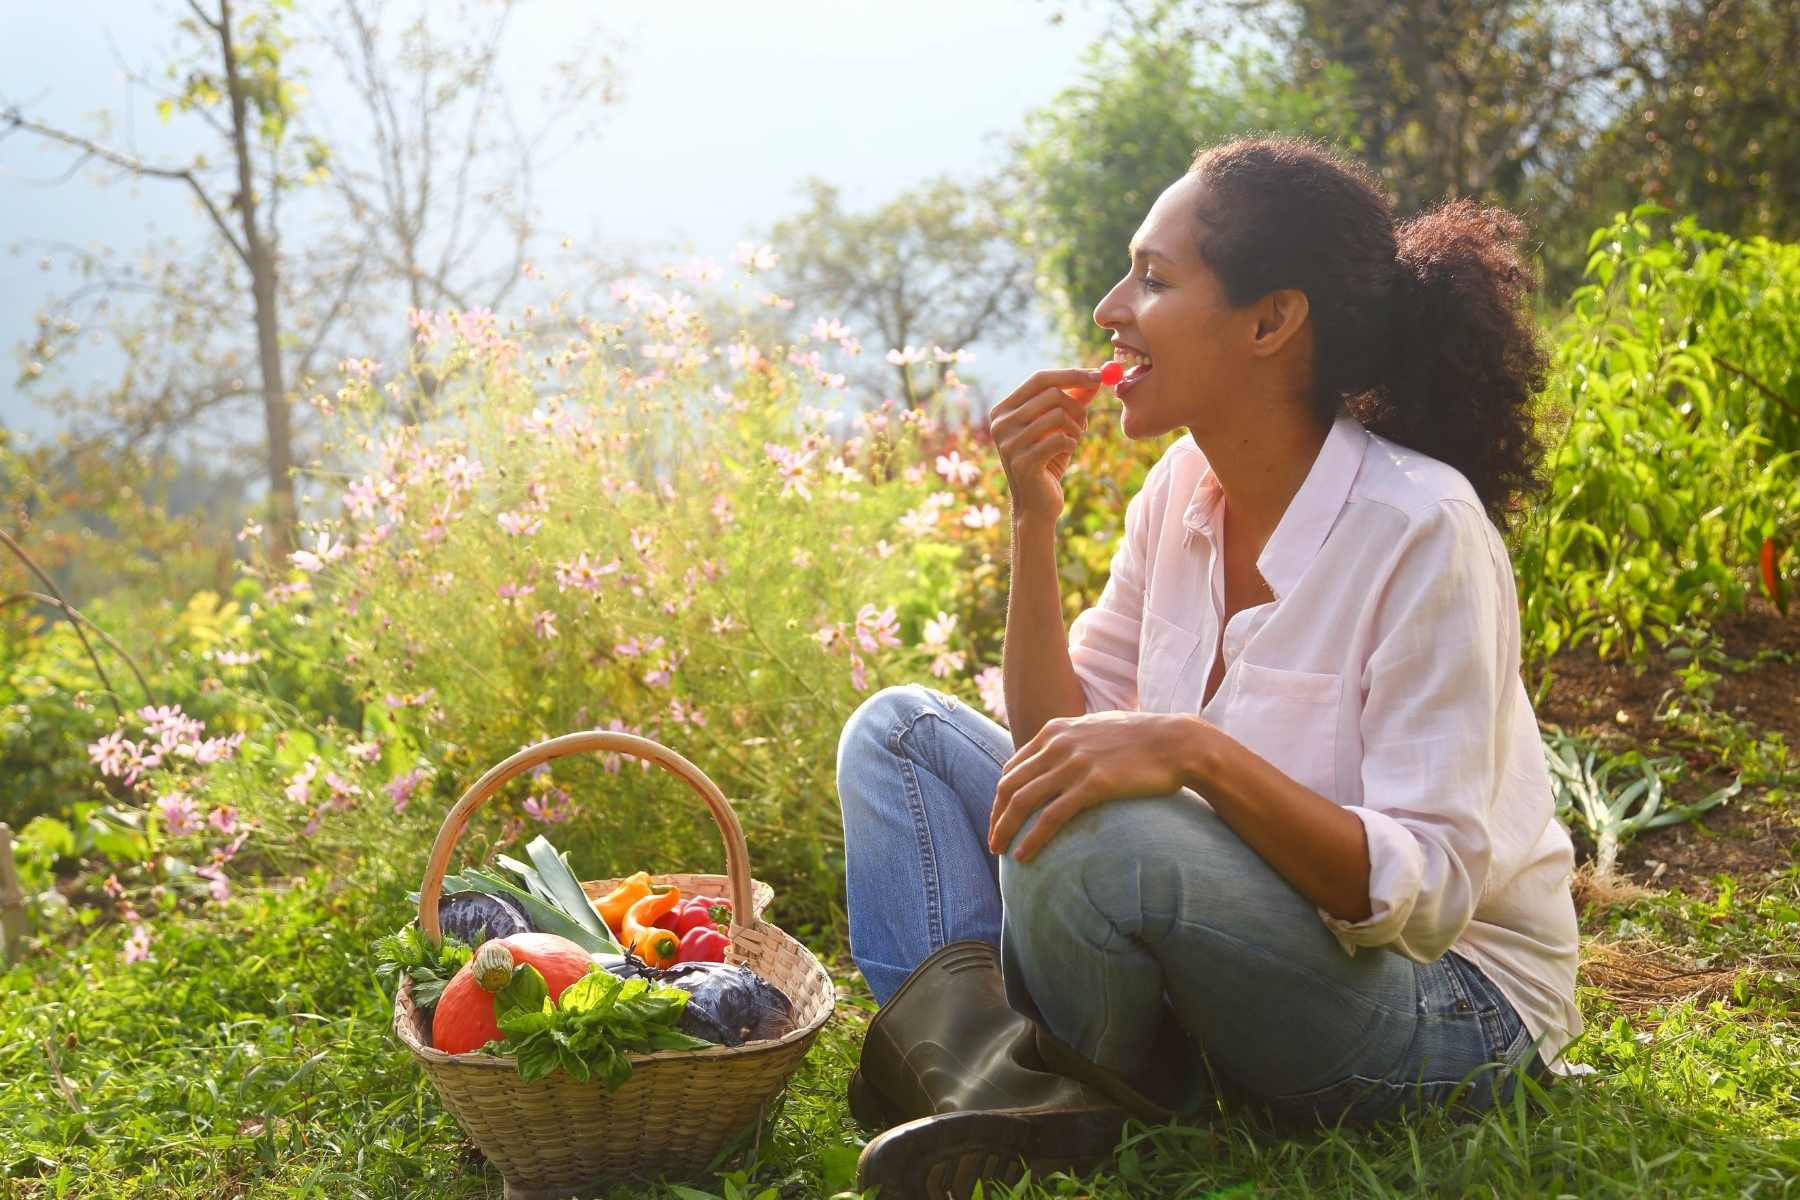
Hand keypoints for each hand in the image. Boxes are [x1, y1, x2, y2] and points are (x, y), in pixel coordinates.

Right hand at [987, 367, 1101, 523]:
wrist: (1036, 505)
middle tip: (1085, 421)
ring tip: (1074, 439)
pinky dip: (1071, 443)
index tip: (1098, 375)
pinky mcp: (1023, 462)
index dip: (1071, 375)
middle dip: (1077, 405)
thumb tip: (1097, 377)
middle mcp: (1000, 424)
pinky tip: (1068, 451)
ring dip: (1075, 427)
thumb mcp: (1059, 427)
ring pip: (1057, 415)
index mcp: (1003, 410)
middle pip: (1051, 394)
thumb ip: (1074, 400)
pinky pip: (1060, 439)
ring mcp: (1009, 443)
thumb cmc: (1047, 461)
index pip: (1039, 379)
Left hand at [987, 711, 1200, 861]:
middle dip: (996, 816)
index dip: (1001, 796)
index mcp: (1054, 731)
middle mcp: (1058, 745)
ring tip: (1000, 853)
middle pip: (1010, 786)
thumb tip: (1057, 758)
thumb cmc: (1141, 738)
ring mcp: (1074, 765)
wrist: (1177, 742)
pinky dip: (1032, 838)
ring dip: (1005, 829)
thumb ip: (1070, 741)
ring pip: (1023, 802)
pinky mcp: (1093, 785)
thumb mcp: (1095, 728)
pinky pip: (1050, 817)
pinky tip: (1024, 856)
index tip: (1000, 817)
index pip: (1013, 767)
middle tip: (993, 841)